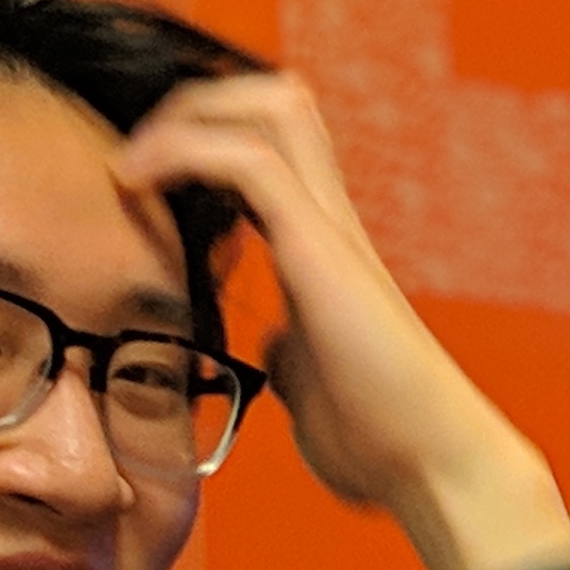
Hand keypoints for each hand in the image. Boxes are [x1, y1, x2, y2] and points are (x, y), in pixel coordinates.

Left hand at [118, 74, 569, 569]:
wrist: (435, 468)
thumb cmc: (382, 442)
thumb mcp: (310, 387)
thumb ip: (291, 353)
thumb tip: (273, 346)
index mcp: (325, 250)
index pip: (270, 149)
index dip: (202, 139)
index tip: (137, 179)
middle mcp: (333, 222)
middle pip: (278, 101)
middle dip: (197, 102)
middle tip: (136, 151)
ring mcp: (332, 229)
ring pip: (273, 106)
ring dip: (190, 114)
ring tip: (134, 160)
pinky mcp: (322, 248)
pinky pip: (247, 160)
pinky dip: (182, 151)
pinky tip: (134, 182)